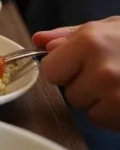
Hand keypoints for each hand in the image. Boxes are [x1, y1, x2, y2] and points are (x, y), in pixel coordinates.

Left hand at [38, 16, 119, 130]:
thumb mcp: (107, 27)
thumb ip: (68, 35)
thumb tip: (38, 41)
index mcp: (90, 42)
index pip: (50, 71)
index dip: (63, 70)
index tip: (79, 65)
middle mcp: (102, 70)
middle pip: (70, 94)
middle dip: (85, 86)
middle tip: (110, 73)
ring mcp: (119, 96)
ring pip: (90, 112)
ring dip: (102, 103)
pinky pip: (109, 122)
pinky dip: (117, 114)